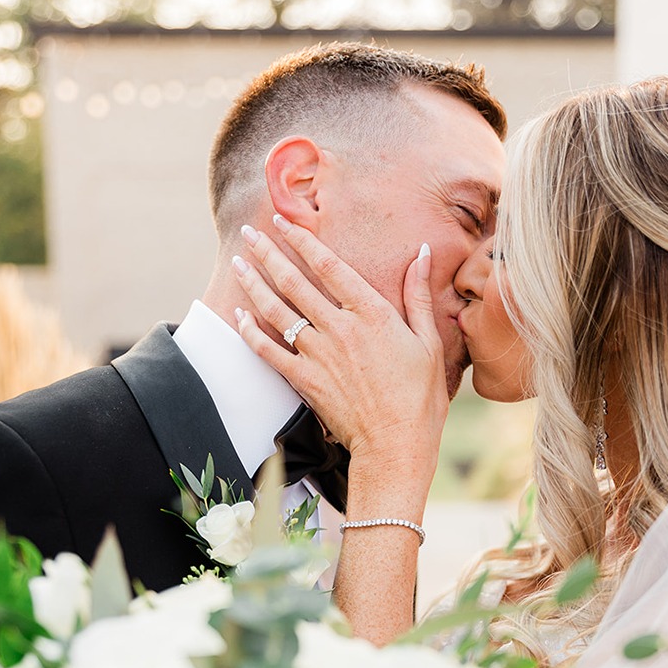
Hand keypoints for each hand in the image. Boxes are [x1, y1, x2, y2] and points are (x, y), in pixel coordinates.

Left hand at [232, 217, 448, 489]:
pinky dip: (250, 332)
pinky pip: (269, 351)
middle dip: (268, 254)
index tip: (284, 222)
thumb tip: (423, 252)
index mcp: (372, 314)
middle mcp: (341, 329)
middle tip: (249, 234)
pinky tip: (238, 315)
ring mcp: (319, 355)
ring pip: (277, 311)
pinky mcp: (305, 381)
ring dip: (254, 284)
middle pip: (295, 282)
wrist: (396, 446)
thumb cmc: (420, 398)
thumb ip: (418, 295)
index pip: (329, 265)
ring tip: (239, 264)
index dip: (303, 240)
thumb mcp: (428, 342)